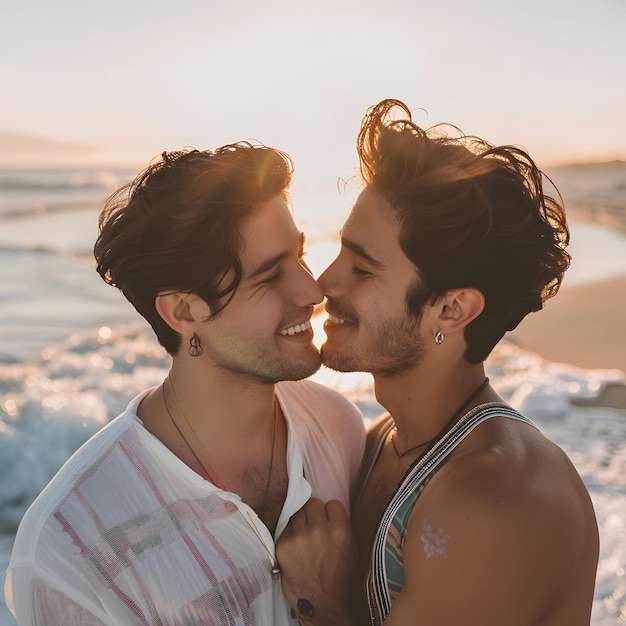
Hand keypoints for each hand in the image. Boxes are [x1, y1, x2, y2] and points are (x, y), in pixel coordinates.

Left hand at [276, 498, 359, 624]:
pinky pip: (285, 528)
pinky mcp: (283, 546)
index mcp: (340, 530)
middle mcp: (319, 530)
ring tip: (304, 536)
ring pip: (297, 513)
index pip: (332, 504)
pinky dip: (290, 534)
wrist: (326, 608)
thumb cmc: (343, 582)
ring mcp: (299, 537)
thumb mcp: (353, 551)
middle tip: (314, 525)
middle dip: (314, 513)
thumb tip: (332, 515)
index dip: (330, 512)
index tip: (328, 520)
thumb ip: (343, 529)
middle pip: (312, 503)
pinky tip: (295, 546)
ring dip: (300, 521)